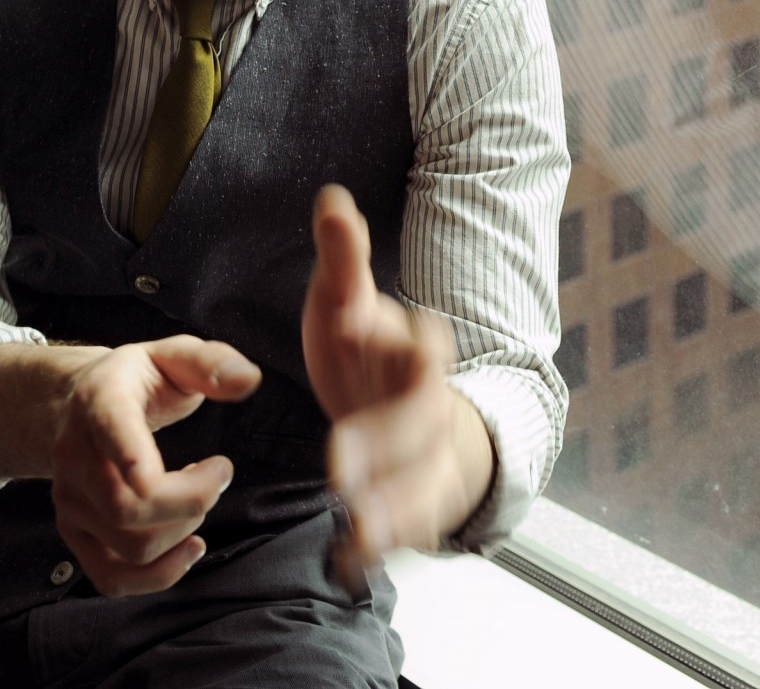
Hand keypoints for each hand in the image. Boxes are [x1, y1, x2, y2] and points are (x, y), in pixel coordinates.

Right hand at [50, 336, 260, 595]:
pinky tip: (188, 547)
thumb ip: (211, 363)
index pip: (110, 430)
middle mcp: (73, 454)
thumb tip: (249, 379)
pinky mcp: (73, 531)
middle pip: (128, 507)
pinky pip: (112, 578)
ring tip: (199, 496)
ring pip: (128, 546)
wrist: (79, 405)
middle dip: (192, 500)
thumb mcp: (173, 356)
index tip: (165, 472)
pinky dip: (159, 575)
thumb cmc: (138, 380)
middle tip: (218, 472)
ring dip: (183, 531)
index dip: (131, 456)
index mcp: (100, 400)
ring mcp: (69, 499)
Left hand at [302, 185, 491, 562]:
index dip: (412, 352)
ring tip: (361, 531)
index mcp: (417, 352)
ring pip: (421, 484)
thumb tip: (331, 198)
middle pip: (420, 425)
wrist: (400, 401)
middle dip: (387, 446)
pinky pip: (402, 525)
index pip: (428, 348)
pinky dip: (380, 544)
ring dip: (393, 508)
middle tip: (341, 466)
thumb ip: (343, 257)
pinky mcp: (412, 498)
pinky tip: (351, 561)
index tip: (380, 350)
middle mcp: (427, 406)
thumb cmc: (365, 346)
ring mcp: (425, 456)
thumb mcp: (348, 300)